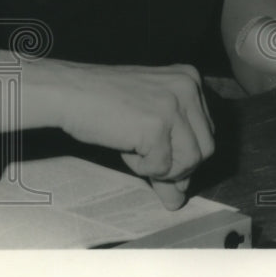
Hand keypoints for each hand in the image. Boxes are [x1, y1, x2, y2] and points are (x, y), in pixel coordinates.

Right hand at [28, 60, 214, 207]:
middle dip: (176, 165)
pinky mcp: (157, 125)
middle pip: (205, 149)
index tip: (161, 156)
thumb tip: (178, 198)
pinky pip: (163, 167)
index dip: (184, 153)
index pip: (207, 131)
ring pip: (190, 161)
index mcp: (189, 78)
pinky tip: (125, 149)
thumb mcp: (144, 119)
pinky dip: (143, 168)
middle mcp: (187, 88)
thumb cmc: (101, 102)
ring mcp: (173, 106)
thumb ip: (169, 152)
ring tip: (134, 152)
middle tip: (146, 161)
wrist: (68, 92)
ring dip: (160, 167)